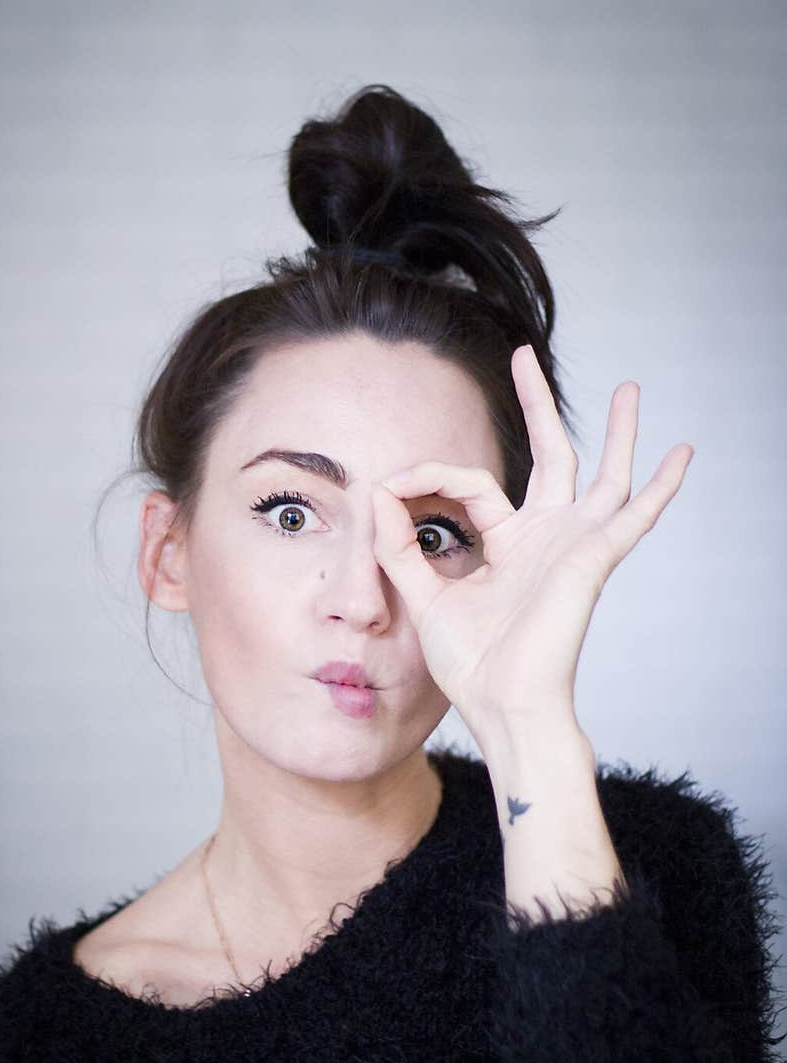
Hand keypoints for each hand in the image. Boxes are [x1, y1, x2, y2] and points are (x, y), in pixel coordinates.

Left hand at [370, 344, 693, 729]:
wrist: (501, 704)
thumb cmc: (470, 664)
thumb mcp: (423, 596)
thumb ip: (400, 547)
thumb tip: (380, 494)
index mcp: (508, 544)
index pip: (471, 485)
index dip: (428, 477)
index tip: (390, 485)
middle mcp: (545, 537)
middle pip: (549, 456)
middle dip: (537, 405)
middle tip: (526, 357)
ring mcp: (574, 545)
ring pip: (602, 474)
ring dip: (618, 432)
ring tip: (631, 388)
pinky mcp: (593, 558)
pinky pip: (634, 515)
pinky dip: (660, 486)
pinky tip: (681, 453)